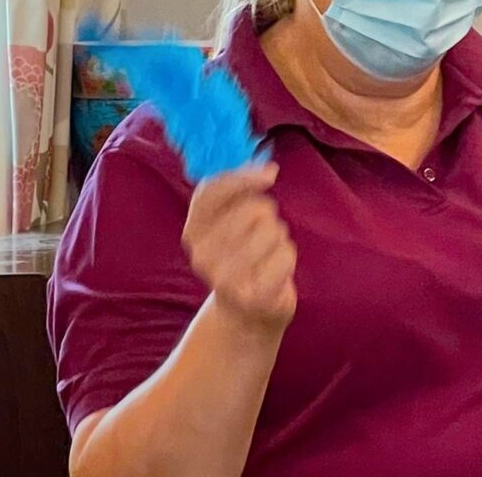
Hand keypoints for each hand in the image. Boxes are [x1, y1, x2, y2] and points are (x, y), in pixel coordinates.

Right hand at [181, 162, 297, 334]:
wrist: (245, 314)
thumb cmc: (242, 258)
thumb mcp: (228, 224)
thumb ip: (237, 193)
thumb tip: (266, 166)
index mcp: (193, 232)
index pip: (211, 191)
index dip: (243, 177)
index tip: (270, 173)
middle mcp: (202, 255)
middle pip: (254, 208)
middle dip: (267, 215)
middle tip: (260, 236)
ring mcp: (225, 279)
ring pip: (274, 230)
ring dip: (279, 238)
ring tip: (266, 256)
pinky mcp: (253, 296)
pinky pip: (286, 254)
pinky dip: (288, 258)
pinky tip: (275, 273)